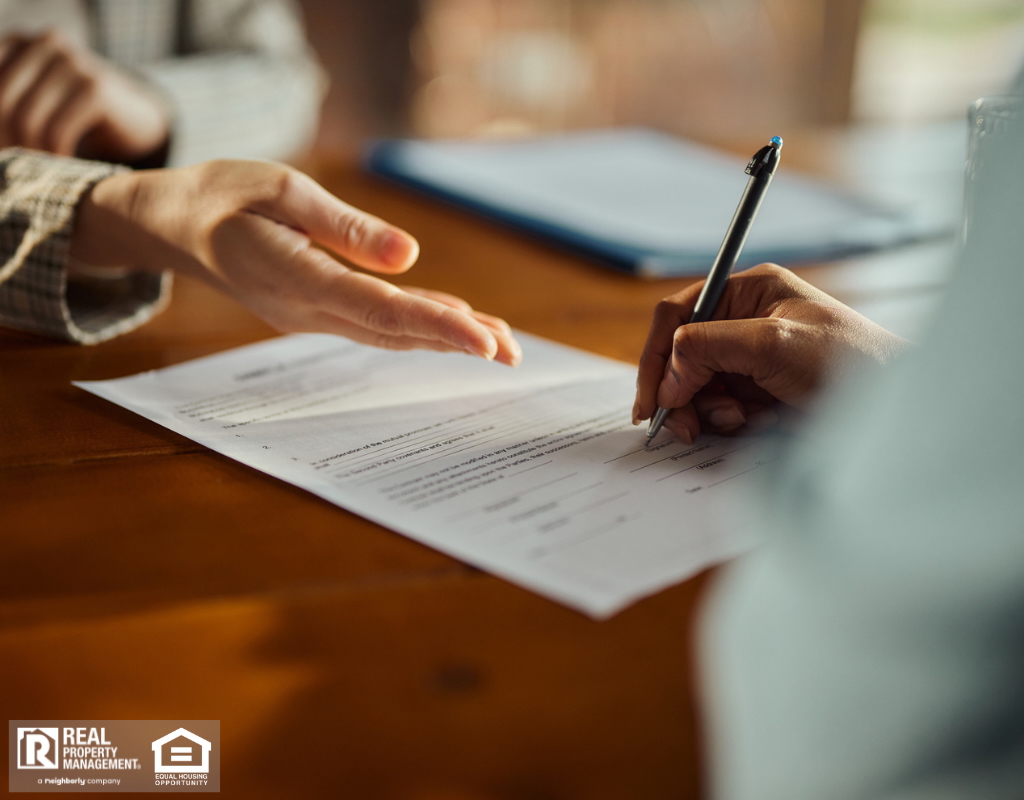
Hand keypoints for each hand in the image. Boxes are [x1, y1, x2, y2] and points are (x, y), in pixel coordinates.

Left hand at [0, 29, 168, 162]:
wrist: (135, 118)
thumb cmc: (76, 114)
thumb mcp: (33, 100)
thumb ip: (8, 105)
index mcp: (19, 41)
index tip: (5, 150)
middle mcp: (44, 42)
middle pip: (3, 102)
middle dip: (8, 142)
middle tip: (19, 169)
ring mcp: (73, 61)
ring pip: (27, 119)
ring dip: (32, 155)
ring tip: (42, 171)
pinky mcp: (95, 88)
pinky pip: (58, 132)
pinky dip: (57, 156)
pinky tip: (65, 164)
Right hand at [70, 159, 520, 364]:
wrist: (178, 226)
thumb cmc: (226, 196)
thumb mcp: (283, 190)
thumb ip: (346, 227)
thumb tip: (411, 257)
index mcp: (299, 279)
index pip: (382, 311)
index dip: (438, 328)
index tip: (485, 342)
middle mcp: (310, 310)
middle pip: (395, 332)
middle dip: (456, 341)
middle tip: (514, 351)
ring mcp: (313, 316)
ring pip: (389, 332)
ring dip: (443, 338)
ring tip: (498, 342)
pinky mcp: (317, 309)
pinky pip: (375, 323)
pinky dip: (417, 324)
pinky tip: (452, 322)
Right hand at [633, 264, 907, 441]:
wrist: (894, 409)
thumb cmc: (852, 362)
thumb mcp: (774, 343)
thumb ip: (709, 347)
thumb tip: (667, 373)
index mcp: (748, 293)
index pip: (678, 314)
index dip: (656, 355)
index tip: (651, 398)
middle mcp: (744, 322)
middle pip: (680, 355)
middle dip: (678, 390)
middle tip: (681, 424)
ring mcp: (750, 359)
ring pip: (695, 386)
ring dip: (704, 409)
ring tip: (735, 420)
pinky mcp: (758, 392)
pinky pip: (717, 408)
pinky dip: (722, 422)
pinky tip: (748, 424)